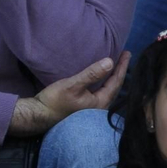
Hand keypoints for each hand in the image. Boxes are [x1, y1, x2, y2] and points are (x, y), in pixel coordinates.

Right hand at [10, 51, 128, 136]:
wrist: (39, 115)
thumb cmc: (55, 101)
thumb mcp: (73, 85)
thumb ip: (91, 74)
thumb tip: (110, 62)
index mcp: (101, 103)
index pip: (116, 82)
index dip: (122, 66)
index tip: (127, 53)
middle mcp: (100, 107)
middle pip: (115, 87)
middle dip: (119, 71)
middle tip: (124, 57)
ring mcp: (93, 108)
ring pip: (108, 90)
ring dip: (112, 77)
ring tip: (115, 66)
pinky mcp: (85, 106)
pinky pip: (101, 91)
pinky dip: (104, 82)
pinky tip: (101, 78)